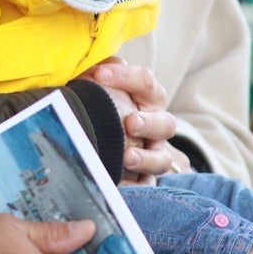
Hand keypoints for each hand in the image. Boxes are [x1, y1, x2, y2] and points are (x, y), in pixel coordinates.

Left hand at [82, 58, 182, 181]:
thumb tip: (87, 65)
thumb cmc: (112, 103)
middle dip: (148, 123)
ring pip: (161, 159)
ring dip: (146, 158)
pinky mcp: (147, 178)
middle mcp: (157, 124)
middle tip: (130, 123)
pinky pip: (147, 186)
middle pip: (165, 123)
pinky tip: (122, 186)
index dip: (125, 76)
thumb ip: (101, 72)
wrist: (126, 137)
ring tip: (127, 157)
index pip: (145, 81)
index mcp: (149, 96)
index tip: (98, 74)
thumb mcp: (107, 84)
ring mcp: (155, 152)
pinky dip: (137, 188)